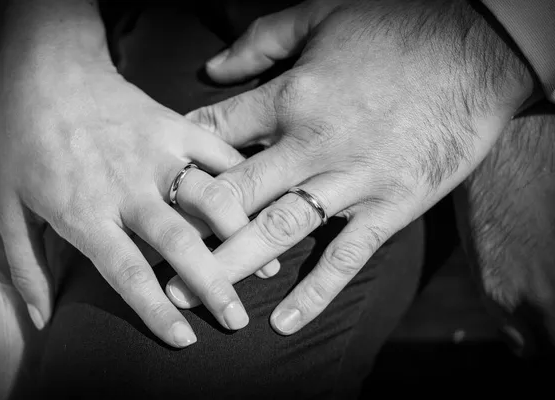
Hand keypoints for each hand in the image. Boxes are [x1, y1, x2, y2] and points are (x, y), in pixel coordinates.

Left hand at [0, 48, 264, 346]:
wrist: (50, 73)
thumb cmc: (26, 141)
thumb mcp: (8, 206)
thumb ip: (25, 266)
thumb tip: (41, 319)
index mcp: (87, 211)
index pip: (128, 272)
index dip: (158, 311)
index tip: (185, 340)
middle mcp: (129, 188)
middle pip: (181, 244)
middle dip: (215, 285)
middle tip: (238, 319)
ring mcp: (159, 154)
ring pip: (212, 198)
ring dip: (243, 234)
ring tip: (268, 264)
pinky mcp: (178, 127)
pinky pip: (220, 155)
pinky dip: (245, 179)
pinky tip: (265, 203)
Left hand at [167, 0, 532, 333]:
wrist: (474, 52)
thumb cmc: (395, 30)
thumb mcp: (319, 16)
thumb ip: (260, 40)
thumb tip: (211, 66)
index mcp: (290, 96)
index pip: (217, 134)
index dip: (184, 159)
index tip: (162, 184)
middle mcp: (311, 144)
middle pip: (235, 193)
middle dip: (190, 227)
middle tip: (154, 258)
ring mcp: (350, 180)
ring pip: (278, 230)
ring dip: (231, 265)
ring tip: (193, 293)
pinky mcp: (389, 206)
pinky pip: (346, 256)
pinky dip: (315, 292)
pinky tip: (284, 321)